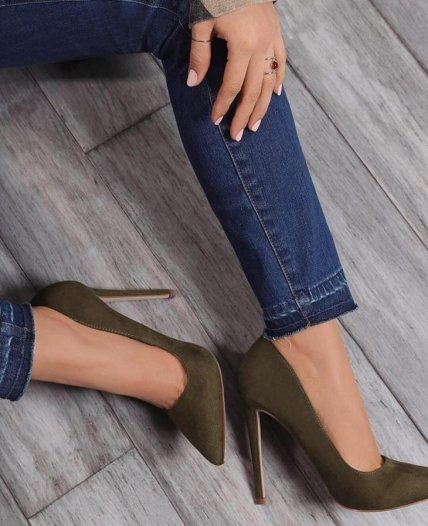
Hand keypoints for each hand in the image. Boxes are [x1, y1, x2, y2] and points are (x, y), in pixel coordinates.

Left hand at [187, 3, 286, 140]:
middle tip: (238, 135)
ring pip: (270, 81)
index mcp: (242, 45)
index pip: (232, 85)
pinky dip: (279, 79)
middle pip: (253, 90)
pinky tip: (275, 95)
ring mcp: (272, 40)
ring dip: (263, 105)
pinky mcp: (276, 32)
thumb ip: (199, 55)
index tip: (215, 120)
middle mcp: (261, 46)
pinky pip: (281, 62)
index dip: (224, 105)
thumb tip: (194, 84)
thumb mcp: (201, 22)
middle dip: (245, 114)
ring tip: (256, 124)